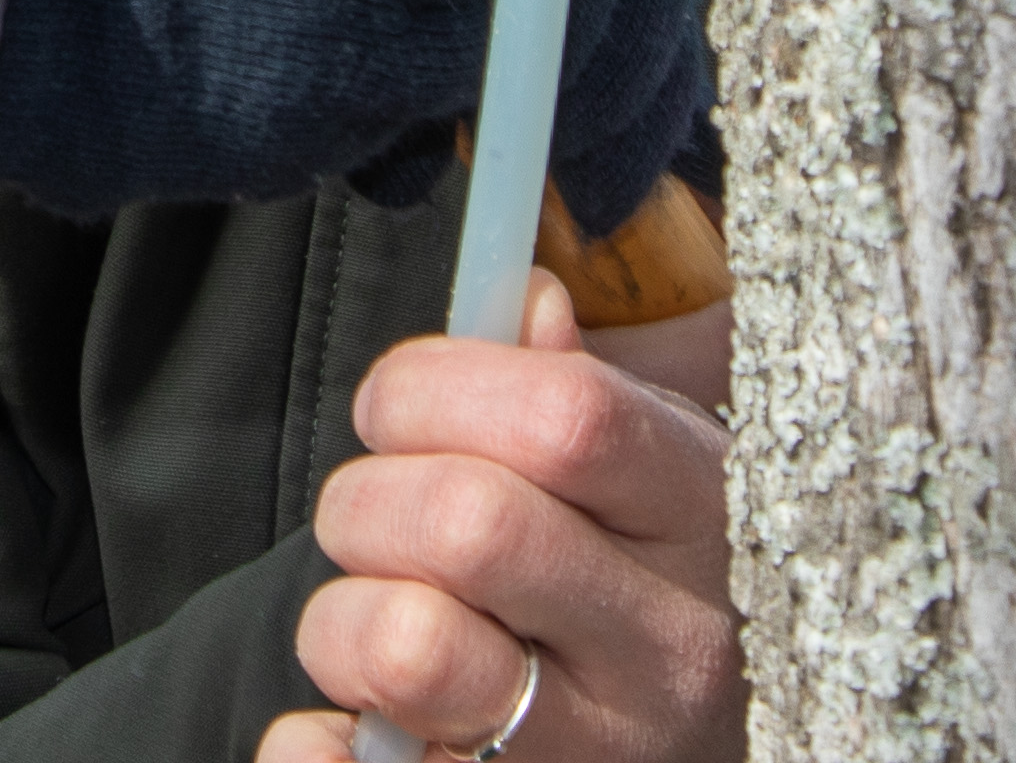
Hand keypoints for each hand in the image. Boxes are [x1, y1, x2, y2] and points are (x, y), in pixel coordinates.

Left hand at [246, 274, 739, 762]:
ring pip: (410, 648)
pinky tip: (348, 728)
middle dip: (370, 501)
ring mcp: (601, 750)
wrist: (698, 747)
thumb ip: (578, 384)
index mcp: (699, 518)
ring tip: (377, 620)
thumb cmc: (651, 592)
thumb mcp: (654, 477)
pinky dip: (317, 748)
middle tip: (373, 519)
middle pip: (470, 523)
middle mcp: (667, 645)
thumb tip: (523, 298)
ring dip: (342, 621)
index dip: (438, 388)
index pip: (566, 418)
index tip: (394, 403)